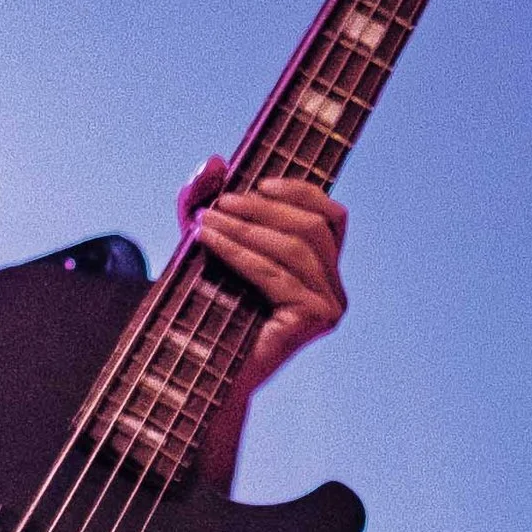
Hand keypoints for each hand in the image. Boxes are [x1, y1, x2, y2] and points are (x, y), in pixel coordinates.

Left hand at [178, 160, 348, 395]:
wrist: (197, 371)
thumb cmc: (204, 308)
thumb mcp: (204, 243)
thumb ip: (205, 200)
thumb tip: (214, 160)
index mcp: (322, 271)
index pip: (332, 217)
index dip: (300, 192)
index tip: (257, 183)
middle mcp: (334, 290)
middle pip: (312, 227)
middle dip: (262, 209)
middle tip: (219, 204)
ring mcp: (328, 307)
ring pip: (295, 247)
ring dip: (247, 227)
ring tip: (207, 221)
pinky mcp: (312, 320)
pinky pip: (276, 272)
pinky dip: (239, 251)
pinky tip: (209, 241)